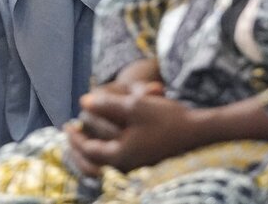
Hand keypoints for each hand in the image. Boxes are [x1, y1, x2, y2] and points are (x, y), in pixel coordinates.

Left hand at [65, 85, 196, 176]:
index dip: (75, 137)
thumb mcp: (134, 106)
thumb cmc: (167, 119)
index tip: (67, 125)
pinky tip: (109, 138)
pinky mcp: (147, 163)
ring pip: (106, 162)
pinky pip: (120, 161)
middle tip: (71, 132)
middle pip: (94, 162)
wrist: (201, 132)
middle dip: (80, 147)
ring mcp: (138, 167)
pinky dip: (108, 151)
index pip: (89, 151)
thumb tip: (83, 101)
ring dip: (94, 148)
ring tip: (86, 135)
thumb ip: (106, 105)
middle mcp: (128, 166)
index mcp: (121, 156)